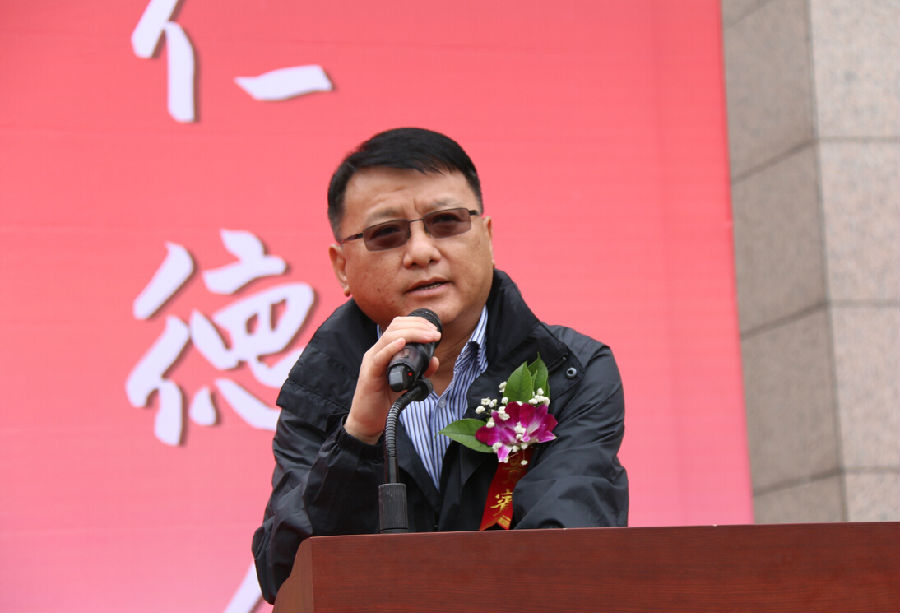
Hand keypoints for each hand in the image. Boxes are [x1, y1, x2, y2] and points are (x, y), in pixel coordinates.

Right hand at [344, 316, 440, 443]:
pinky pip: (379, 357)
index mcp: (385, 351)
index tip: (434, 330)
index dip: (416, 323)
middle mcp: (376, 352)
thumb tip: (435, 360)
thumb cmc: (385, 400)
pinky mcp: (369, 374)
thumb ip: (421, 372)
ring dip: (411, 333)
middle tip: (435, 333)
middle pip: (394, 327)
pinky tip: (403, 343)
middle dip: (417, 326)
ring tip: (428, 336)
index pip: (398, 326)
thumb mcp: (408, 383)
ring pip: (389, 337)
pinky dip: (391, 348)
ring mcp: (371, 361)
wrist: (368, 421)